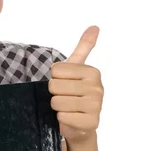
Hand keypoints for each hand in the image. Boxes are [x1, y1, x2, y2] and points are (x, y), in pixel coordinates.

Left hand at [48, 25, 103, 143]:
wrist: (81, 124)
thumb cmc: (75, 94)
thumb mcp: (77, 69)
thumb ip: (84, 48)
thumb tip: (94, 27)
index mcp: (92, 72)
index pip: (55, 70)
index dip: (54, 79)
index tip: (64, 84)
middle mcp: (97, 87)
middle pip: (54, 86)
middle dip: (54, 94)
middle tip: (64, 98)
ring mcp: (95, 106)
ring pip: (57, 102)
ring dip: (57, 107)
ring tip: (67, 108)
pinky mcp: (90, 122)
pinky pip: (62, 117)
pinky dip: (61, 119)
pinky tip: (70, 118)